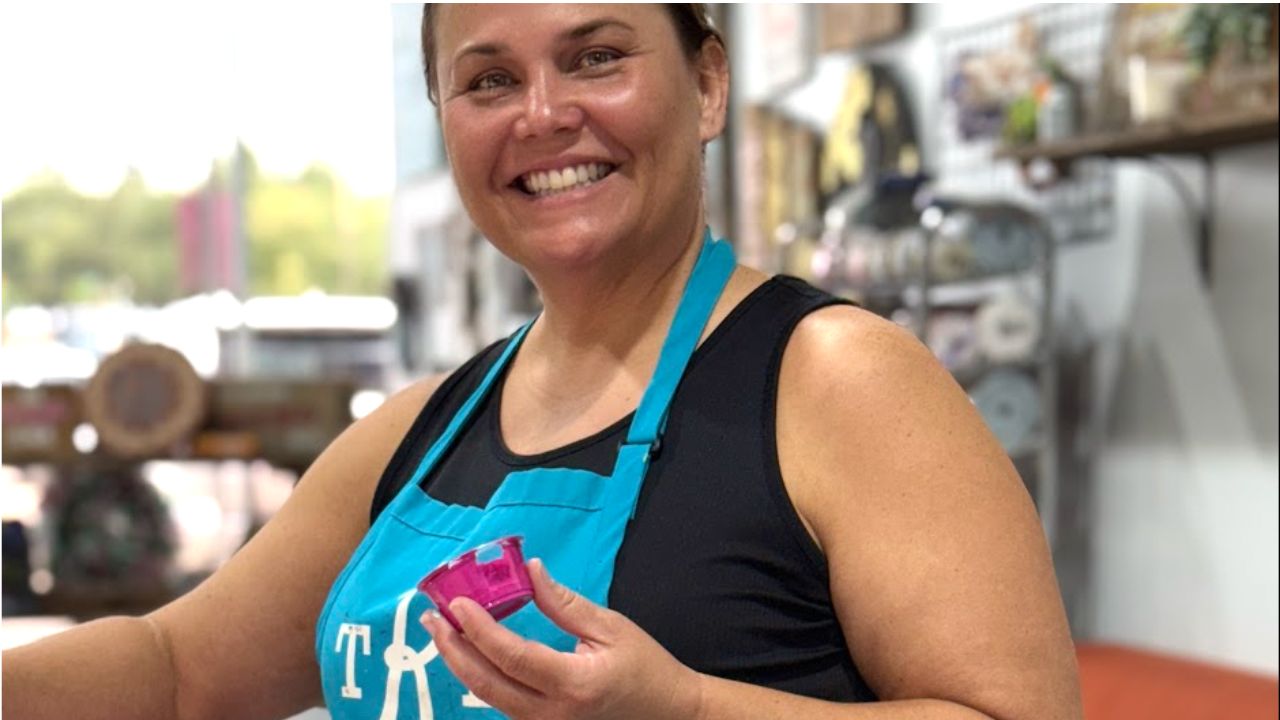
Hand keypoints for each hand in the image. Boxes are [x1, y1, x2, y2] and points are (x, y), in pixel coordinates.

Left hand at [421, 558, 703, 719]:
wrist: (667, 712)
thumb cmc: (645, 667)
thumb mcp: (611, 627)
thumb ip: (565, 603)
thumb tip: (530, 571)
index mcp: (573, 684)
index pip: (512, 656)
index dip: (479, 630)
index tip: (457, 604)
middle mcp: (552, 714)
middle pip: (486, 684)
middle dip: (453, 649)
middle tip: (433, 617)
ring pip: (488, 698)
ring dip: (461, 663)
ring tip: (442, 631)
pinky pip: (502, 703)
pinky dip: (480, 676)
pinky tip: (469, 653)